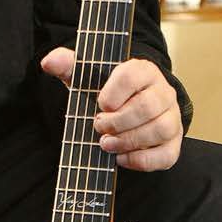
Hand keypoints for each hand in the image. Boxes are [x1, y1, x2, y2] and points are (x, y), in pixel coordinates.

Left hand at [40, 48, 182, 171]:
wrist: (131, 107)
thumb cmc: (108, 93)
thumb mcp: (87, 78)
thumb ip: (69, 66)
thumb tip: (48, 61)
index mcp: (143, 71)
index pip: (132, 75)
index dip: (111, 93)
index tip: (100, 103)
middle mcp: (163, 92)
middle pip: (147, 106)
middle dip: (117, 122)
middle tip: (99, 127)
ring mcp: (171, 118)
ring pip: (160, 129)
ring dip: (128, 141)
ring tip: (106, 144)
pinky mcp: (172, 143)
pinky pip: (166, 155)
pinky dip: (141, 160)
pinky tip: (121, 157)